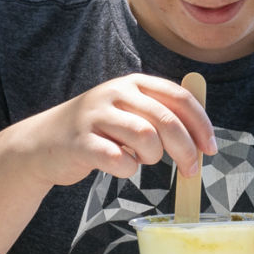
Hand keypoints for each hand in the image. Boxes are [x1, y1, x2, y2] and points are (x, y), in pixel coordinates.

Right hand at [15, 74, 215, 187]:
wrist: (42, 142)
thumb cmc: (98, 130)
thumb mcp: (129, 111)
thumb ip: (161, 115)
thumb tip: (203, 138)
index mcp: (133, 83)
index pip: (179, 98)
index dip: (201, 124)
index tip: (211, 149)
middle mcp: (115, 93)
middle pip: (167, 121)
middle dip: (187, 150)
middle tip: (191, 171)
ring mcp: (96, 116)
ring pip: (146, 139)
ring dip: (153, 158)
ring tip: (143, 160)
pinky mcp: (81, 142)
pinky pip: (120, 161)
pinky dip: (128, 170)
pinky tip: (121, 166)